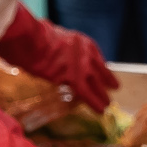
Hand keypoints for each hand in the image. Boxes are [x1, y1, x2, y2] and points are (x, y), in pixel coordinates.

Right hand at [0, 3, 115, 110]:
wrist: (32, 40)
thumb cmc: (35, 36)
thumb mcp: (55, 37)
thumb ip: (61, 48)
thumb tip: (55, 56)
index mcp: (82, 42)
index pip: (96, 56)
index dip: (100, 66)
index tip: (103, 70)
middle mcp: (86, 54)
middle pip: (100, 70)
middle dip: (107, 80)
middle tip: (114, 87)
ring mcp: (81, 66)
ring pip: (96, 83)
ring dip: (102, 94)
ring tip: (107, 104)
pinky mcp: (73, 79)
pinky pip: (86, 93)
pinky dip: (93, 102)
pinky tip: (99, 110)